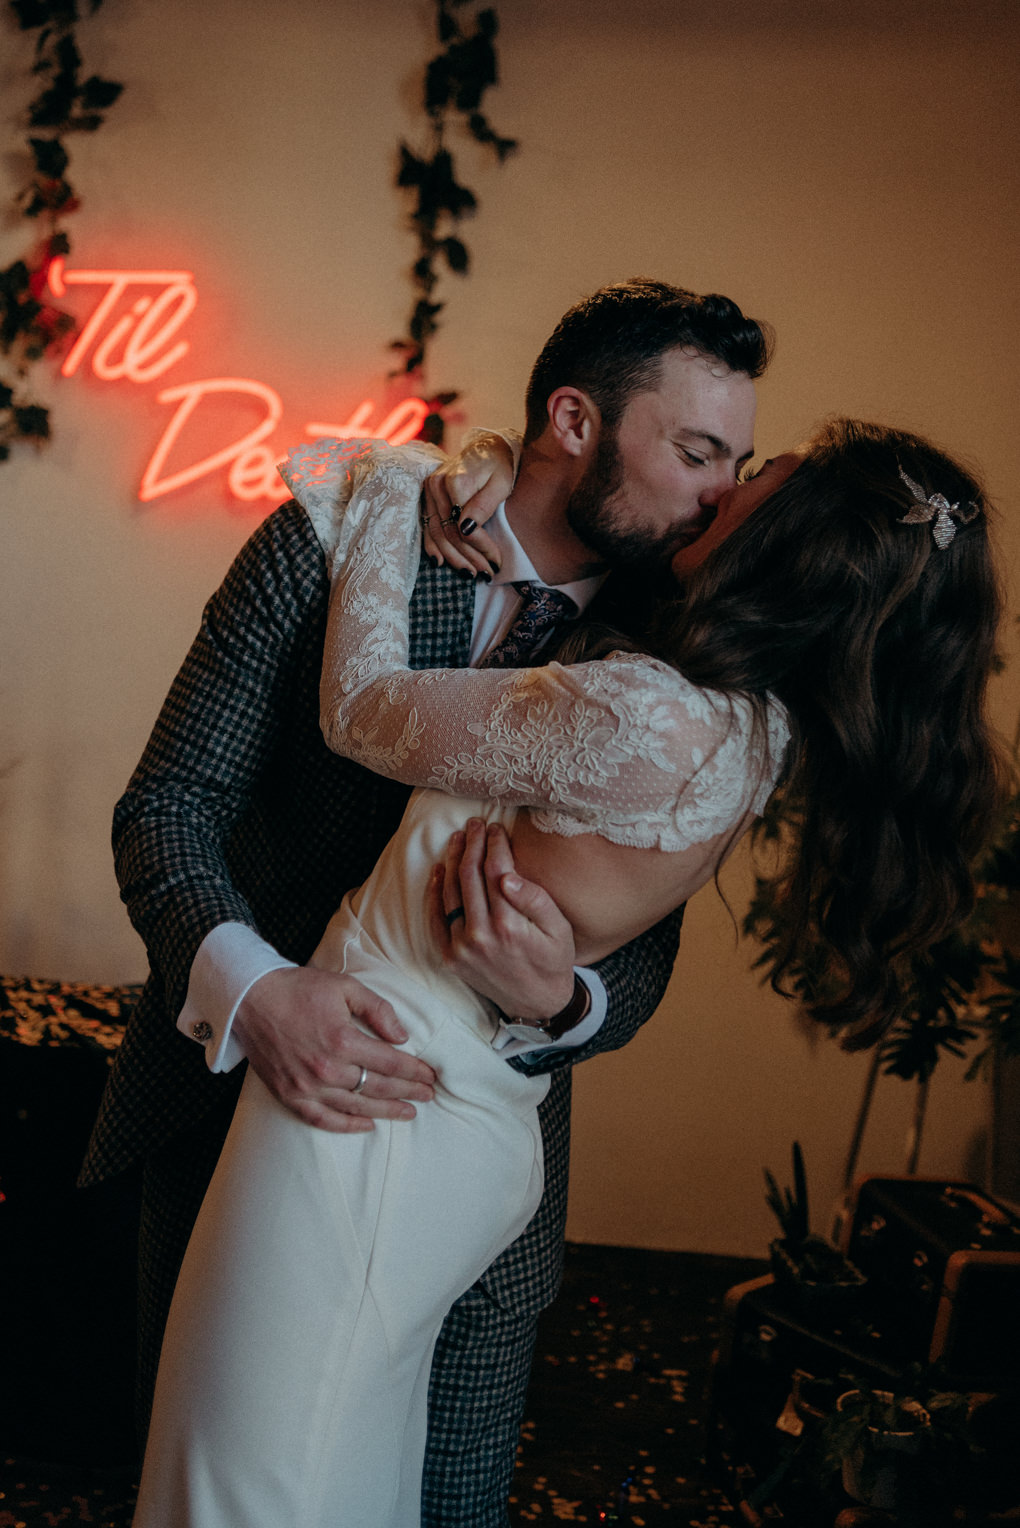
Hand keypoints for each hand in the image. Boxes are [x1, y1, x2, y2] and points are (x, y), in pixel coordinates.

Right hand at [233, 966, 435, 1131]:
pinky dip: (346, 1125)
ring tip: (408, 1113)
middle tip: (428, 1095)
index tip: (430, 1075)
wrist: (249, 999)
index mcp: (342, 1040)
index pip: (390, 1063)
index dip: (414, 1071)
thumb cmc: (299, 989)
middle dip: (407, 1092)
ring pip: (355, 1106)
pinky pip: (323, 1119)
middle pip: (377, 1087)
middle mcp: (326, 1068)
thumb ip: (378, 1009)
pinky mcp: (289, 1096)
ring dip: (385, 1111)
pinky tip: (366, 1125)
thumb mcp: (345, 986)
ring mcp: (306, 1087)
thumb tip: (402, 1037)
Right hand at [420, 432, 515, 576]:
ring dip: (454, 557)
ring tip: (471, 573)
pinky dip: (433, 546)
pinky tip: (440, 562)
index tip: (497, 562)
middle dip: (468, 557)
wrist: (487, 447)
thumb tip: (466, 530)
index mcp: (455, 481)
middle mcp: (436, 486)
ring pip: (437, 533)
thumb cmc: (499, 465)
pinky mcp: (427, 496)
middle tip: (485, 574)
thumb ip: (483, 506)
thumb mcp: (500, 483)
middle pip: (449, 532)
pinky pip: (427, 526)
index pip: (464, 526)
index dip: (481, 548)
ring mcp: (429, 491)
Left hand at [427, 817, 575, 1020]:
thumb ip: (536, 899)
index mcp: (510, 925)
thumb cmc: (553, 960)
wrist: (537, 1003)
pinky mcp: (450, 957)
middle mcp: (481, 935)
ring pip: (450, 892)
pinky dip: (434, 892)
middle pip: (470, 875)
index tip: (496, 827)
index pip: (496, 871)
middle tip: (475, 824)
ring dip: (452, 860)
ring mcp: (462, 947)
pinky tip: (438, 870)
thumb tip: (508, 875)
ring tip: (457, 838)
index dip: (495, 844)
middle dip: (472, 844)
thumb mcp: (559, 929)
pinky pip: (435, 919)